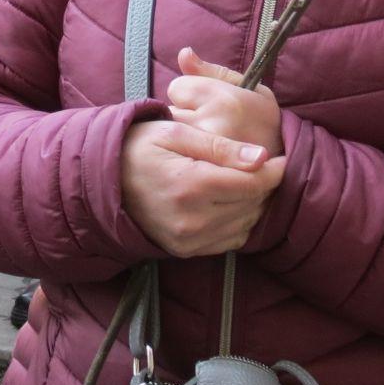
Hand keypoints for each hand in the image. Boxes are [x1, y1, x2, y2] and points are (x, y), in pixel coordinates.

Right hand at [119, 119, 285, 258]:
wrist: (104, 180)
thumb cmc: (140, 147)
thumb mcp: (177, 133)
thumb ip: (220, 147)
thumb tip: (261, 158)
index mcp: (191, 185)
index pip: (252, 183)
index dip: (273, 170)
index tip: (279, 157)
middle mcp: (192, 219)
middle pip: (252, 205)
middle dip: (263, 185)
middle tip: (260, 166)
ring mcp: (188, 240)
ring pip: (245, 224)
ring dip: (252, 204)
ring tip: (242, 182)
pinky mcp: (186, 251)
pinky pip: (229, 240)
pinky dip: (237, 222)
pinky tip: (227, 202)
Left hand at [165, 48, 282, 155]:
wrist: (283, 159)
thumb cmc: (262, 117)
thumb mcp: (245, 86)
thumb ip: (210, 70)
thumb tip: (184, 53)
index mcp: (222, 99)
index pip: (177, 87)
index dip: (189, 92)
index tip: (206, 101)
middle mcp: (211, 123)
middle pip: (171, 111)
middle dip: (185, 113)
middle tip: (210, 122)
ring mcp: (205, 151)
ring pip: (174, 134)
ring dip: (185, 134)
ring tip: (209, 138)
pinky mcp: (203, 168)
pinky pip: (181, 153)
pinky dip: (188, 152)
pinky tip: (205, 153)